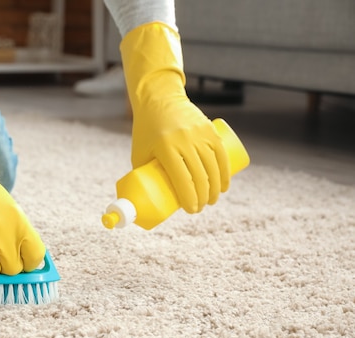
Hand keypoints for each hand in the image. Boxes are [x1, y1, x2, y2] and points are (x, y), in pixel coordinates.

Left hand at [121, 23, 230, 212]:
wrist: (159, 99)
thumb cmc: (146, 131)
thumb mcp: (139, 152)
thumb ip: (143, 173)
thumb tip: (147, 199)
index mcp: (165, 148)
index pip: (182, 179)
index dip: (189, 199)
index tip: (191, 210)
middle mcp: (184, 140)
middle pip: (199, 176)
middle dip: (203, 197)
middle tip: (200, 208)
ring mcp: (199, 134)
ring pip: (213, 167)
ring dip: (216, 189)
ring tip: (211, 201)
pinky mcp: (209, 129)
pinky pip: (221, 154)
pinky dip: (225, 172)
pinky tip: (225, 186)